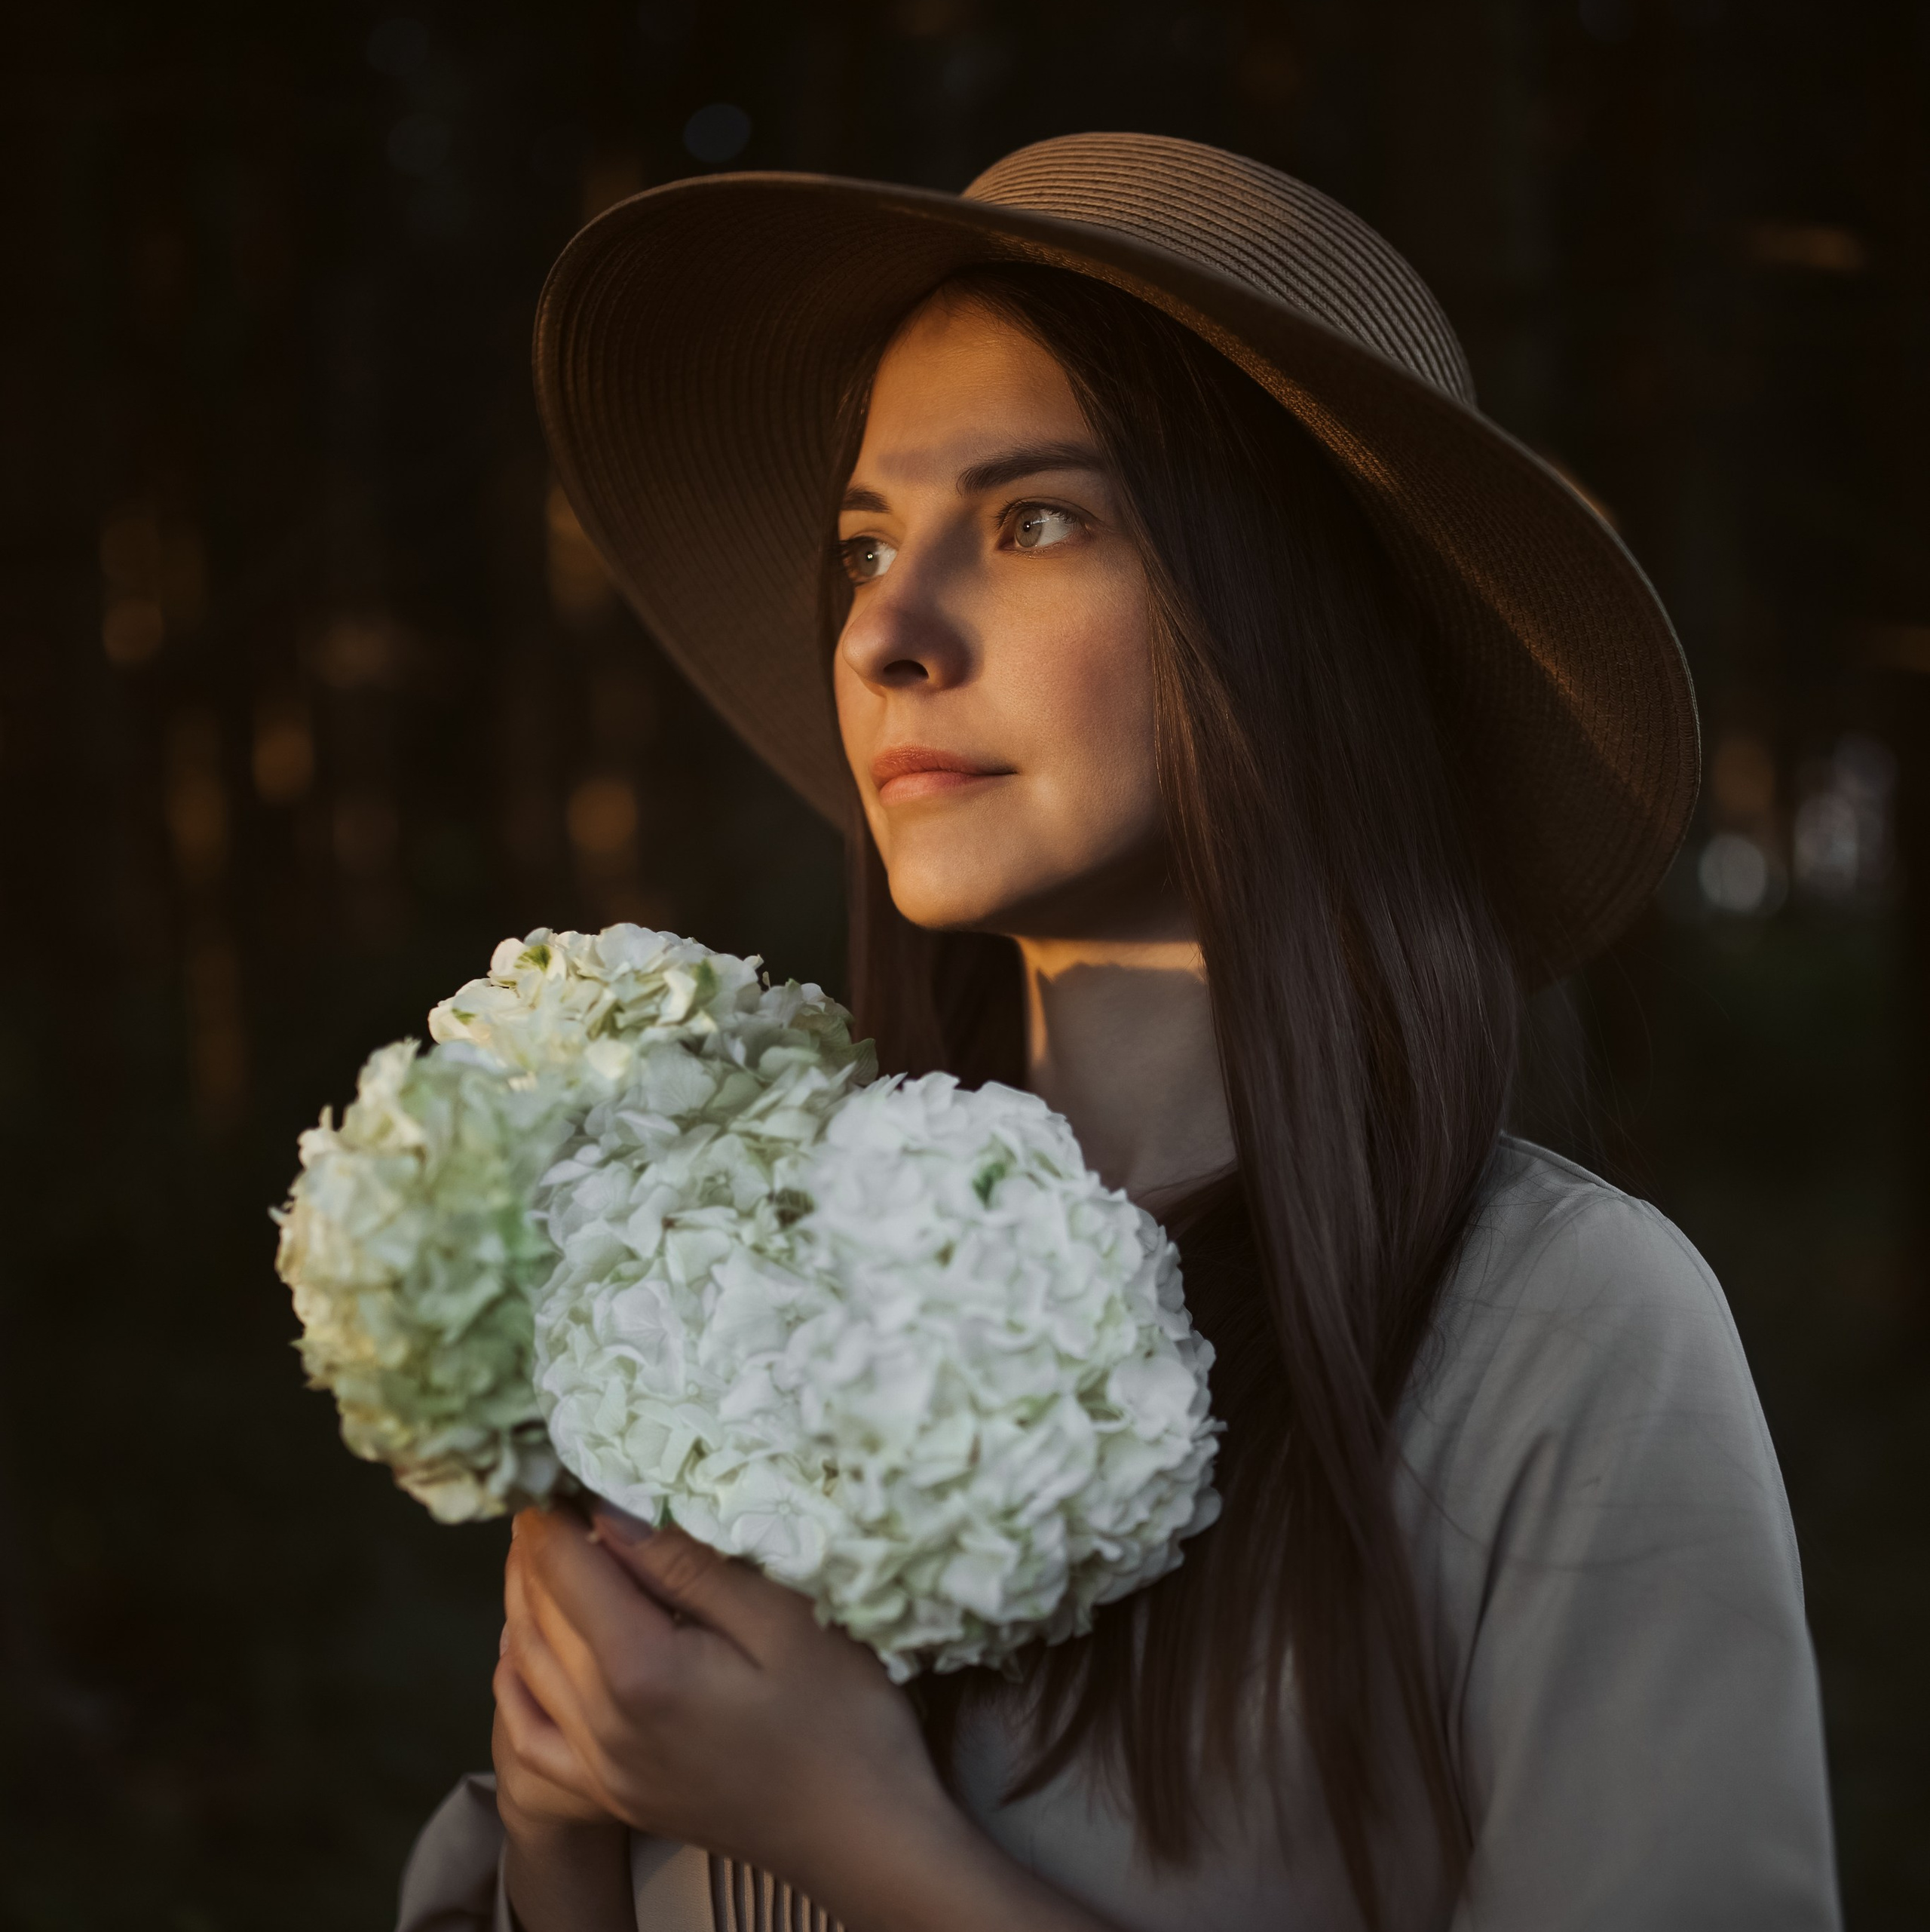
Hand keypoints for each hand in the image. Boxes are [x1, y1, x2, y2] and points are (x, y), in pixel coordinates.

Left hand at [497, 1503, 946, 1890]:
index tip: (555, 1476)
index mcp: (644, 1672)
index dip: (554, 1519)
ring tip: (535, 1556)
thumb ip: (691, 1568)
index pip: (569, 1575)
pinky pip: (532, 1738)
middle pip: (540, 1619)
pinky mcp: (613, 1797)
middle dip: (534, 1555)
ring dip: (522, 1605)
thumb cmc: (840, 1717)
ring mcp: (603, 1771)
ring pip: (529, 1670)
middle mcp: (604, 1726)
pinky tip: (520, 1654)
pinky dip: (515, 1686)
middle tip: (544, 1503)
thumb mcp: (784, 1620)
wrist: (860, 1834)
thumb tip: (614, 1517)